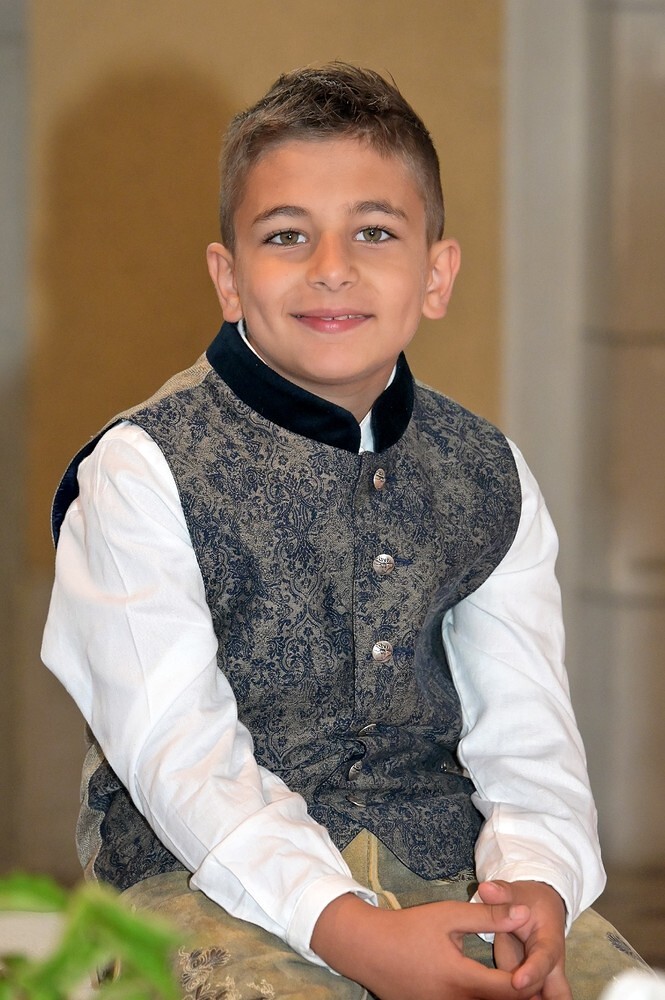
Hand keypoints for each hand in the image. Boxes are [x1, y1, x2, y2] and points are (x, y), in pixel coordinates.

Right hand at [311, 892, 537, 999]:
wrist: (366, 949)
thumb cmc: (408, 928)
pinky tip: (488, 988)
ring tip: (513, 983)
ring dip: (501, 998)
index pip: (512, 991)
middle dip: (521, 994)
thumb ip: (489, 916)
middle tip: (537, 982)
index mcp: (462, 980)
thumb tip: (525, 914)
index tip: (540, 966)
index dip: (531, 982)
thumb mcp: (448, 915)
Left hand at [476, 880, 570, 999]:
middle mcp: (551, 966)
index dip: (533, 971)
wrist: (539, 908)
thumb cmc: (528, 901)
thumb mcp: (517, 892)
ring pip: (547, 998)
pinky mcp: (530, 986)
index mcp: (550, 942)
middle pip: (557, 992)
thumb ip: (502, 893)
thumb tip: (485, 889)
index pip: (544, 959)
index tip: (517, 982)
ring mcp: (541, 979)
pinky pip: (528, 999)